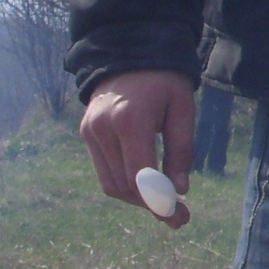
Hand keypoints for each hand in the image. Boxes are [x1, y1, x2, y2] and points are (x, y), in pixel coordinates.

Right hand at [80, 69, 194, 228]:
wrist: (129, 51)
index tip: (180, 217)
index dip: (159, 202)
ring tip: (165, 203)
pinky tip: (147, 185)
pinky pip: (104, 171)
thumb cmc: (164, 80)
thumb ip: (181, 150)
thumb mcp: (183, 109)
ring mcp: (90, 131)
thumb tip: (180, 191)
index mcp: (130, 120)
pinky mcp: (85, 133)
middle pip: (123, 186)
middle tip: (179, 217)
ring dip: (138, 199)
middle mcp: (103, 128)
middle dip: (151, 206)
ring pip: (110, 184)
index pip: (139, 176)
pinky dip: (125, 183)